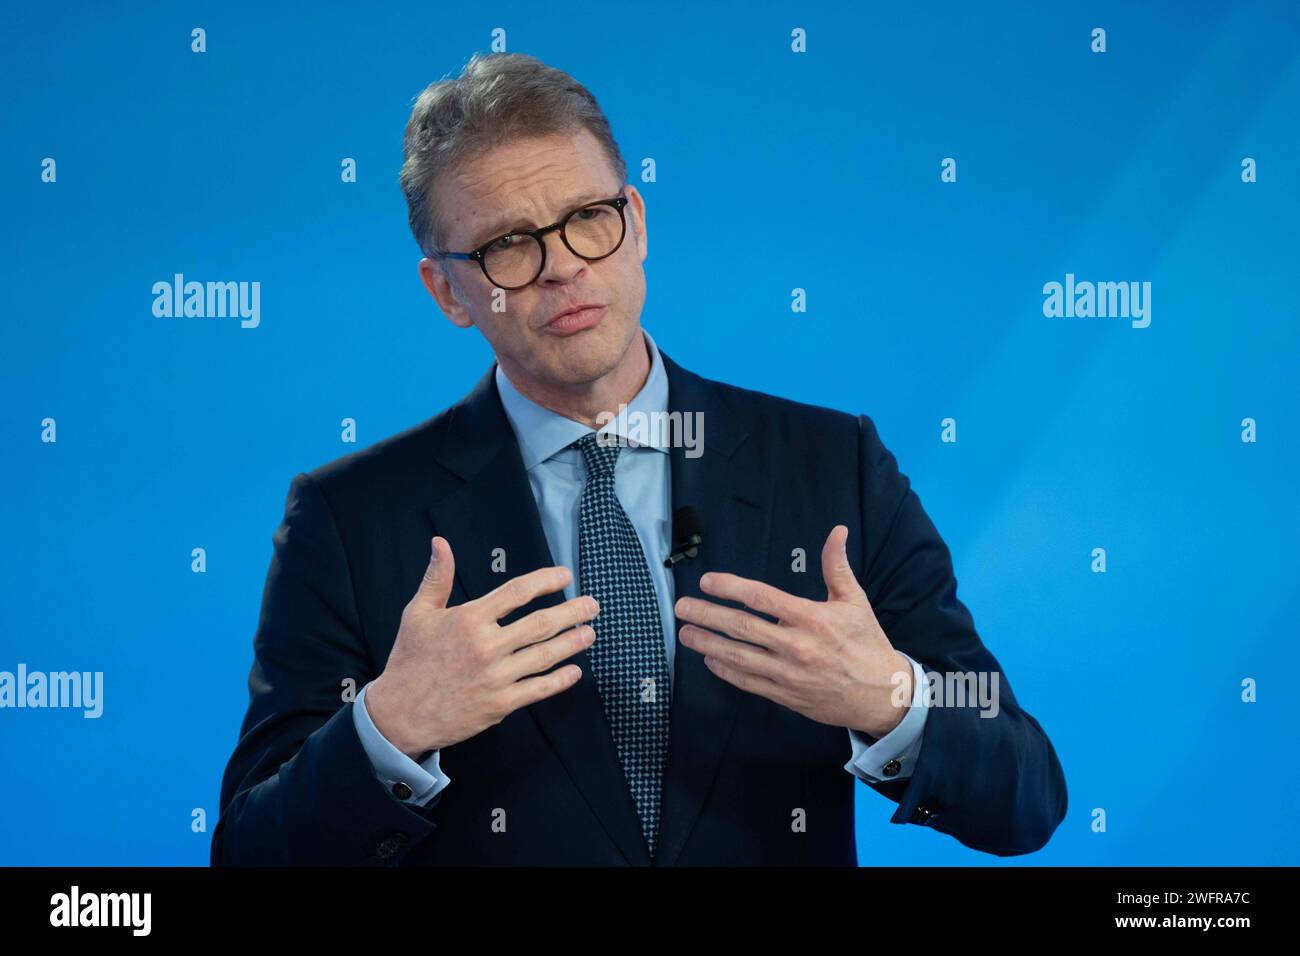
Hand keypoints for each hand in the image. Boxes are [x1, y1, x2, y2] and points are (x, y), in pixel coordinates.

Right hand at [366, 536, 597, 756]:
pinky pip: (538, 689)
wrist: (399, 714)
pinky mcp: (499, 704)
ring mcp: (495, 677)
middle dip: (572, 612)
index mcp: (469, 619)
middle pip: (541, 623)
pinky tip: (575, 671)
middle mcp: (486, 646)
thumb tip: (440, 543)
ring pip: (544, 655)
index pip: (517, 592)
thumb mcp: (417, 613)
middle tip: (592, 605)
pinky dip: (560, 680)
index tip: (565, 577)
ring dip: (572, 643)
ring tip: (591, 633)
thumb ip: (437, 578)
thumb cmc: (409, 660)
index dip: (545, 581)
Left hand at [675, 524, 912, 738]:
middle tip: (682, 607)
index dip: (731, 588)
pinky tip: (710, 659)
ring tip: (684, 633)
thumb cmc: (867, 643)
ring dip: (707, 644)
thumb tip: (837, 531)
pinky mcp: (785, 695)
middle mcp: (796, 646)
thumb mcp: (854, 601)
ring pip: (738, 657)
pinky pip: (748, 681)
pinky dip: (726, 671)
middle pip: (742, 627)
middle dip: (707, 615)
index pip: (762, 598)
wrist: (883, 694)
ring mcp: (788, 673)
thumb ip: (837, 565)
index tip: (708, 581)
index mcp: (811, 618)